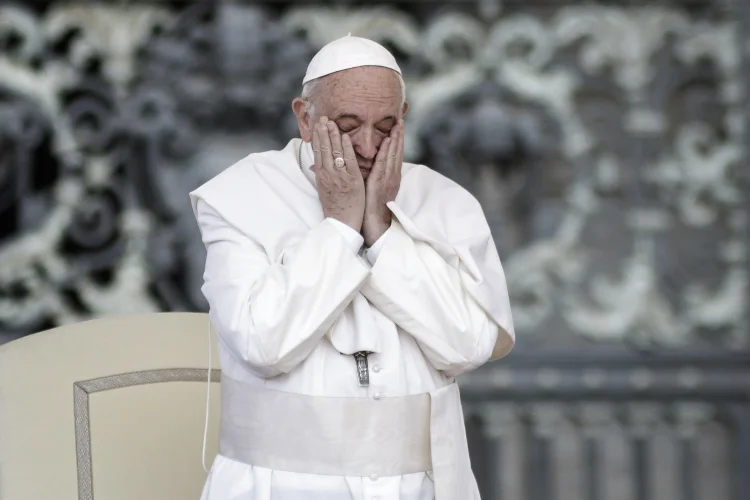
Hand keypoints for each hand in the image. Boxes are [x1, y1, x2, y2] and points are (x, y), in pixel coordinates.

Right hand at [312, 117, 365, 231]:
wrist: (342, 223)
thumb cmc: (335, 208)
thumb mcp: (324, 190)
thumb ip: (322, 176)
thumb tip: (315, 166)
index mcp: (321, 176)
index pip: (318, 152)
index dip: (318, 137)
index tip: (318, 125)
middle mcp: (328, 174)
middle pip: (324, 149)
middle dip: (323, 132)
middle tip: (323, 118)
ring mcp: (340, 177)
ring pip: (334, 152)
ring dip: (333, 136)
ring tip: (331, 122)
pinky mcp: (352, 180)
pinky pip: (349, 161)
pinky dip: (346, 148)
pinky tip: (345, 137)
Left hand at [362, 119, 403, 246]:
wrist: (375, 225)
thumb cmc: (372, 208)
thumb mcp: (375, 189)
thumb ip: (375, 176)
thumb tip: (371, 167)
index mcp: (390, 177)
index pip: (395, 155)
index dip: (397, 141)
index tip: (398, 128)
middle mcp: (392, 176)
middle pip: (397, 152)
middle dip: (400, 136)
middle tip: (401, 120)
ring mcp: (388, 179)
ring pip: (393, 155)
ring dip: (396, 139)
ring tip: (398, 125)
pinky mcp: (381, 183)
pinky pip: (384, 164)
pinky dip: (387, 151)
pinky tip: (388, 141)